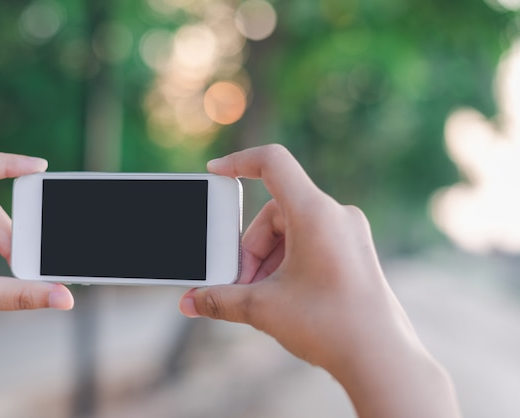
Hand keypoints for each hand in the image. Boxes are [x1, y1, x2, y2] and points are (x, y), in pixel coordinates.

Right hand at [179, 144, 459, 417]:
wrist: (382, 360)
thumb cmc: (330, 327)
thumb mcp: (263, 308)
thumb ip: (220, 300)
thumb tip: (190, 302)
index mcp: (315, 213)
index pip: (272, 162)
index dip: (238, 162)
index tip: (215, 173)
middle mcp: (336, 215)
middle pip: (273, 213)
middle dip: (249, 250)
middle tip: (239, 285)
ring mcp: (348, 233)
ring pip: (290, 231)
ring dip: (267, 261)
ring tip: (261, 299)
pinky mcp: (354, 251)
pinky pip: (309, 242)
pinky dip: (288, 262)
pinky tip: (282, 297)